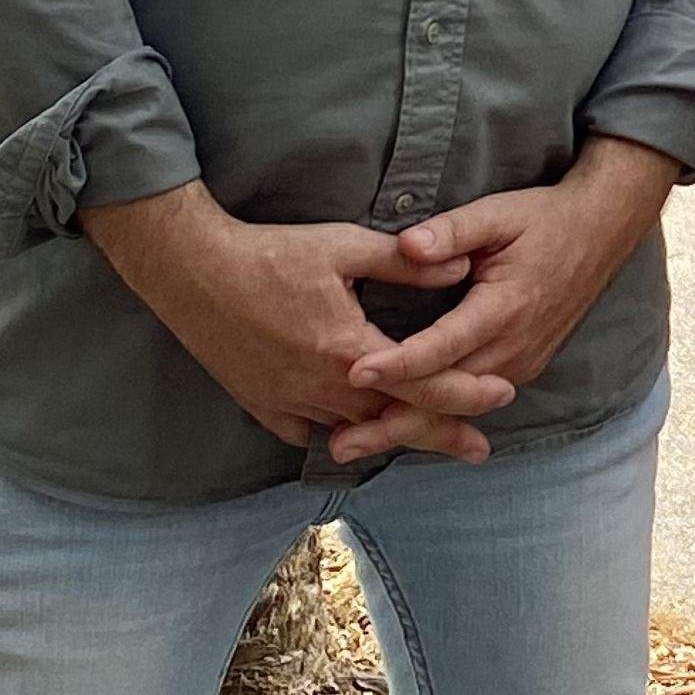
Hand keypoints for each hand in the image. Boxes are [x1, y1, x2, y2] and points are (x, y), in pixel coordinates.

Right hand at [82, 185, 504, 460]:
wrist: (191, 271)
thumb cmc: (269, 253)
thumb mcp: (344, 246)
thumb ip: (405, 263)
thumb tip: (461, 271)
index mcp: (347, 348)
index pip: (422, 383)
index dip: (466, 393)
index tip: (503, 394)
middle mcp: (320, 386)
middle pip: (394, 421)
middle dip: (441, 434)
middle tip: (479, 448)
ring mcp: (288, 401)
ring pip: (354, 433)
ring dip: (394, 438)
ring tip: (430, 445)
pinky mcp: (263, 404)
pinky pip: (309, 433)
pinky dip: (339, 436)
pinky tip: (358, 437)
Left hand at [335, 138, 681, 462]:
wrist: (601, 232)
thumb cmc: (543, 219)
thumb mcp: (497, 212)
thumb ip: (450, 231)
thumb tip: (406, 246)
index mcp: (506, 306)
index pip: (444, 345)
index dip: (399, 364)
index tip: (354, 373)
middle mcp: (515, 345)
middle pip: (446, 396)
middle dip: (391, 422)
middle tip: (338, 445)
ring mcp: (521, 362)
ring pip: (458, 407)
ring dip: (408, 427)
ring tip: (354, 445)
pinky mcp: (522, 367)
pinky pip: (473, 400)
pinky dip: (434, 416)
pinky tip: (395, 426)